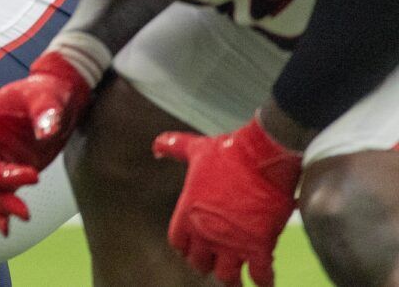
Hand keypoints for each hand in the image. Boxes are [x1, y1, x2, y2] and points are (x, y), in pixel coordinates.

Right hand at [0, 52, 92, 235]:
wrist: (61, 97)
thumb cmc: (49, 91)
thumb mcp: (47, 97)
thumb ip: (46, 112)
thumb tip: (46, 132)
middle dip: (0, 192)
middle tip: (23, 209)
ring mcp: (1, 157)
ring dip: (3, 204)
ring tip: (24, 217)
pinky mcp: (14, 169)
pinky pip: (4, 192)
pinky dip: (2, 209)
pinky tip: (6, 229)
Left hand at [152, 117, 300, 286]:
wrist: (262, 157)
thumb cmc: (229, 152)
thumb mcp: (195, 148)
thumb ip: (173, 148)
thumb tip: (156, 146)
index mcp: (188, 212)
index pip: (178, 242)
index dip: (186, 247)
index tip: (193, 248)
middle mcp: (206, 232)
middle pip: (199, 263)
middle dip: (207, 264)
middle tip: (217, 262)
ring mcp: (232, 242)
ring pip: (227, 276)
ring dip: (232, 278)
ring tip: (238, 278)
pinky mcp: (259, 246)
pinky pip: (260, 276)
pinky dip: (263, 281)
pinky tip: (265, 281)